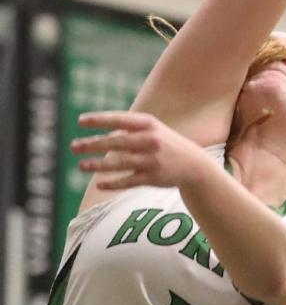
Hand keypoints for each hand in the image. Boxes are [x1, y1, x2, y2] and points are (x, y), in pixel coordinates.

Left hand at [72, 111, 206, 192]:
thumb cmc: (165, 144)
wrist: (194, 165)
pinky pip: (128, 181)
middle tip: (73, 146)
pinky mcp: (153, 178)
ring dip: (97, 166)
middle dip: (92, 144)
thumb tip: (96, 131)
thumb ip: (128, 128)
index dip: (99, 119)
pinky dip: (113, 183)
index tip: (80, 121)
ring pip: (119, 163)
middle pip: (116, 142)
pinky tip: (99, 184)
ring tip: (80, 166)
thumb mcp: (152, 129)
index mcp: (149, 124)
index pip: (120, 120)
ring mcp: (152, 160)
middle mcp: (151, 140)